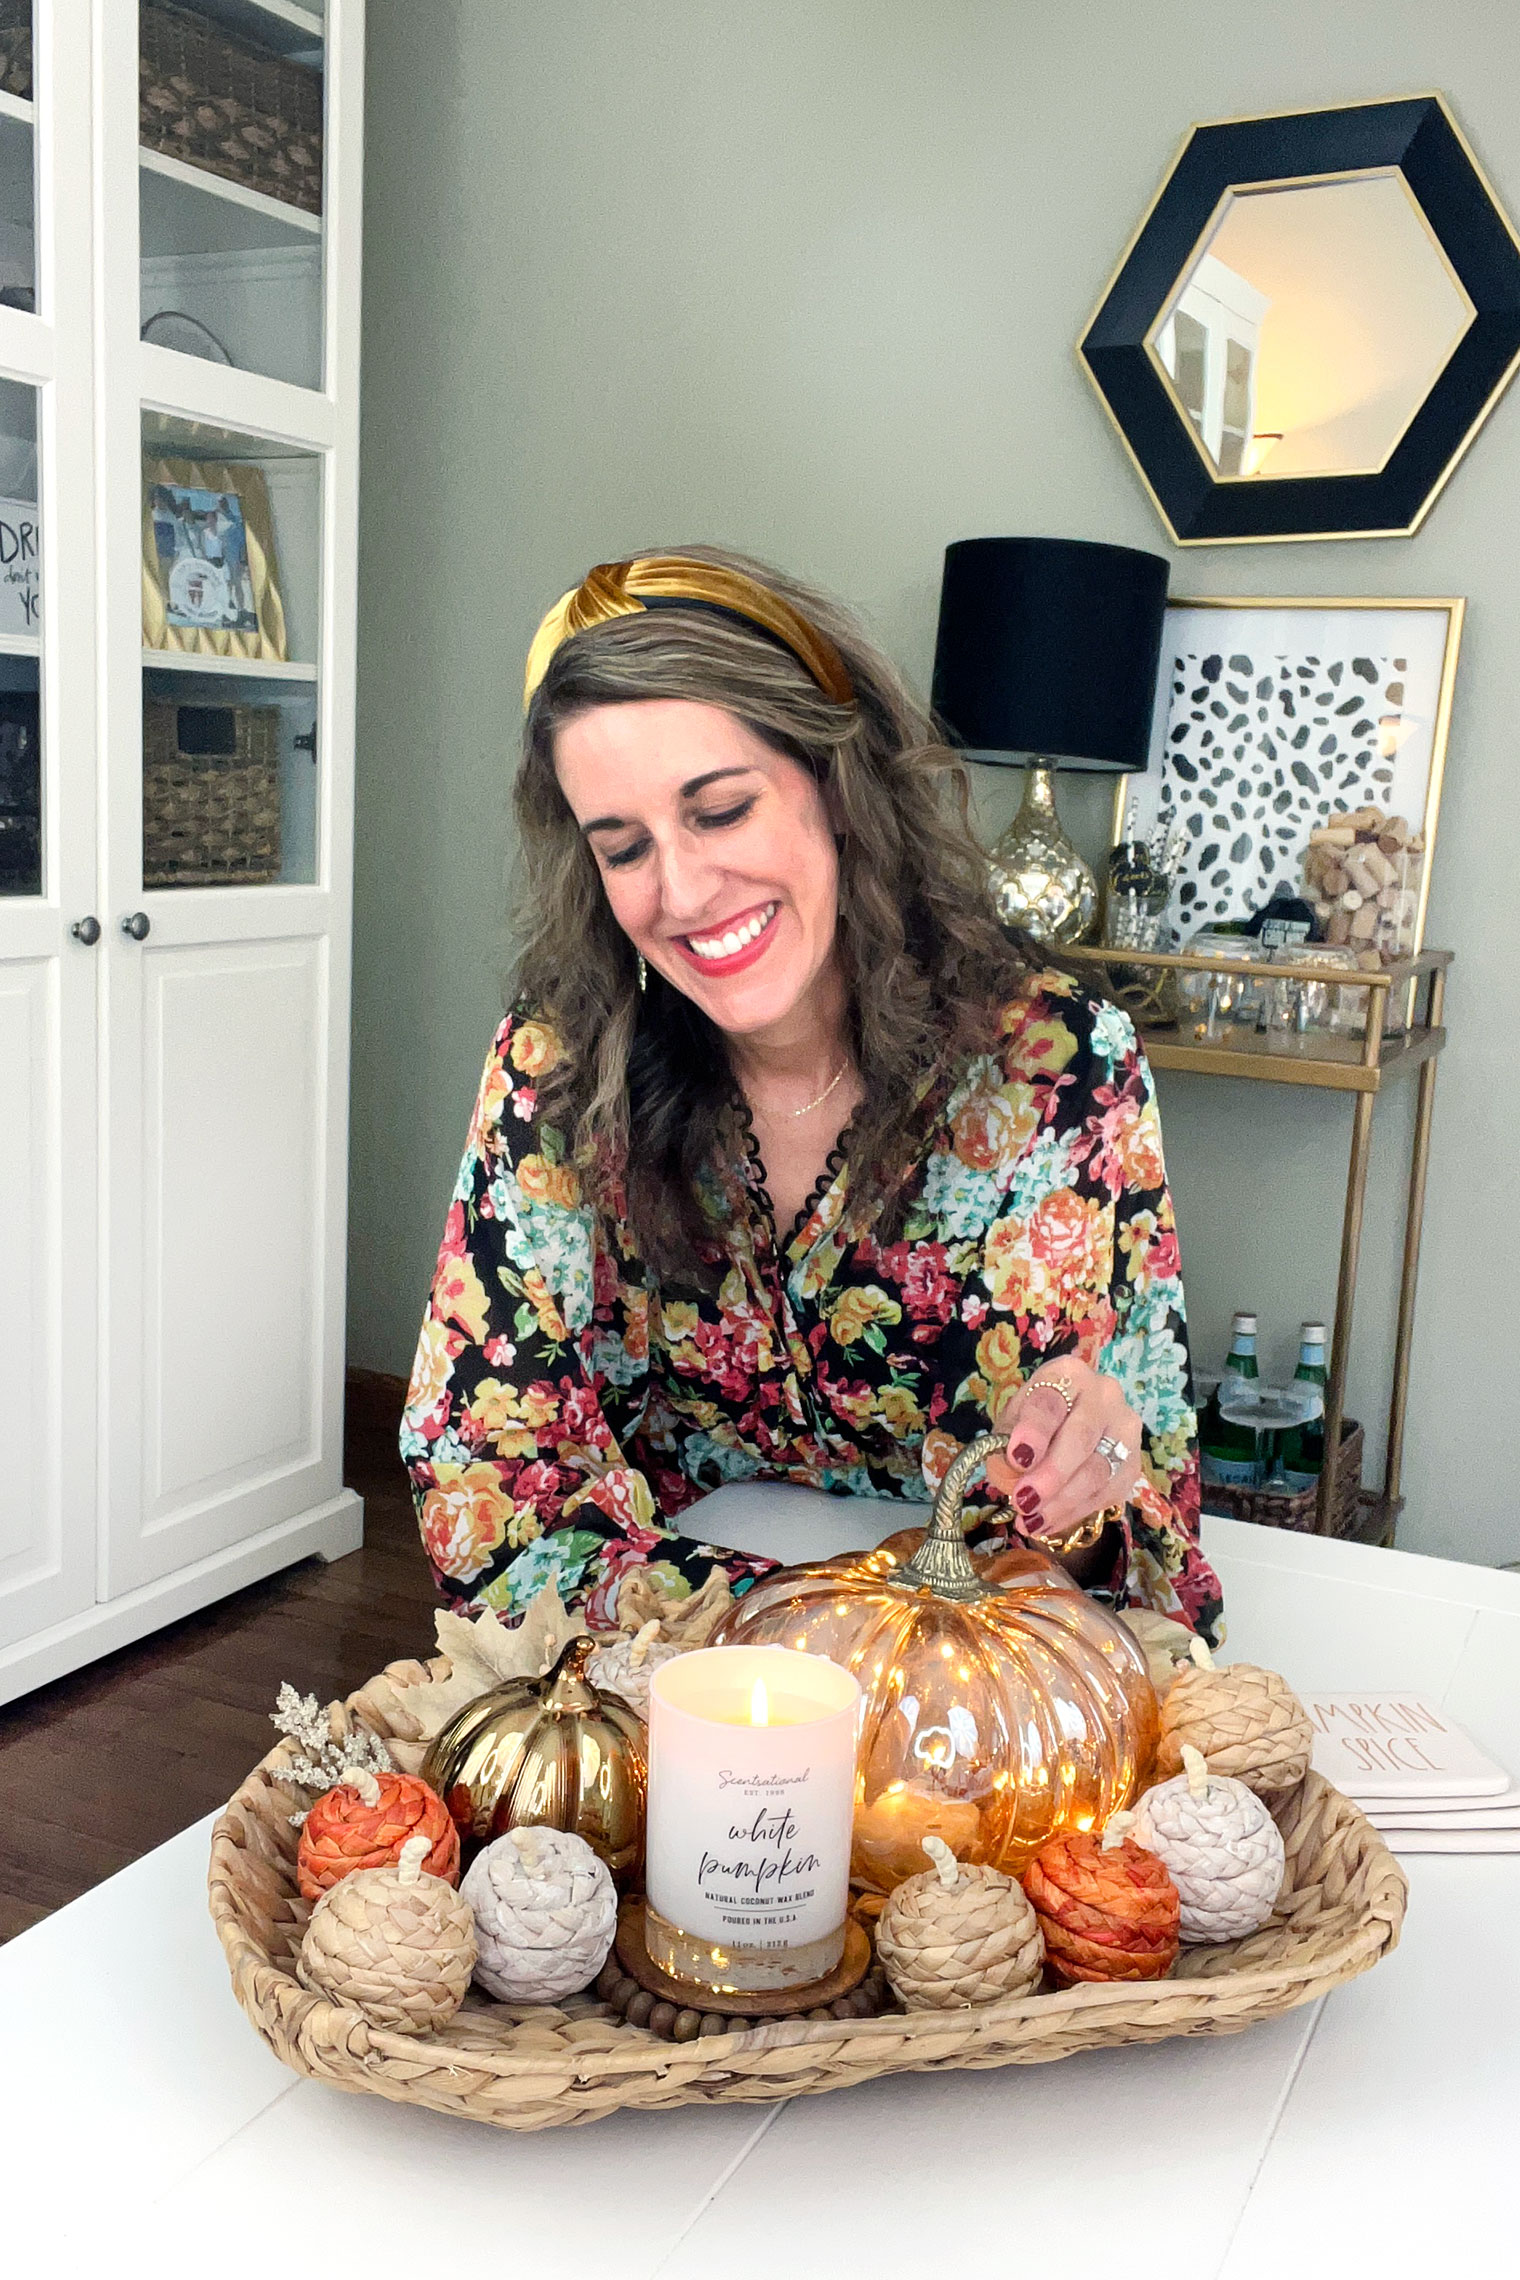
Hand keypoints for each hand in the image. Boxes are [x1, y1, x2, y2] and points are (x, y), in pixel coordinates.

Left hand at [986, 1360, 1143, 1544]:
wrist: (1072, 1426)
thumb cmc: (1037, 1422)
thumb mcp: (1012, 1423)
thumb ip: (1004, 1444)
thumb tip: (1008, 1474)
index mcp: (1068, 1375)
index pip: (1052, 1402)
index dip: (1035, 1431)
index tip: (1017, 1458)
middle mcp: (1104, 1395)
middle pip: (1081, 1437)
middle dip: (1051, 1474)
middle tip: (1023, 1500)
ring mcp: (1125, 1429)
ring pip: (1098, 1470)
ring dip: (1061, 1501)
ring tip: (1030, 1520)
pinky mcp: (1133, 1463)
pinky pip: (1107, 1493)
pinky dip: (1073, 1512)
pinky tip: (1046, 1524)